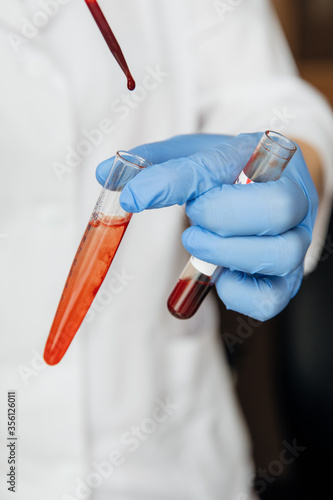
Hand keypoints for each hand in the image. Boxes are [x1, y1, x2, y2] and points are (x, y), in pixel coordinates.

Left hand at [96, 133, 317, 320]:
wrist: (274, 187)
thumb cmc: (231, 171)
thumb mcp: (195, 153)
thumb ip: (153, 162)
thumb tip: (104, 173)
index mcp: (265, 156)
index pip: (218, 167)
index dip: (171, 183)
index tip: (132, 197)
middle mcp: (293, 199)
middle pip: (275, 209)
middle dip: (219, 217)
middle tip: (193, 218)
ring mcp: (296, 241)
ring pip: (278, 255)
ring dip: (224, 254)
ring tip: (199, 243)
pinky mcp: (287, 280)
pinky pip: (270, 299)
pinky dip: (236, 295)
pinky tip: (219, 277)